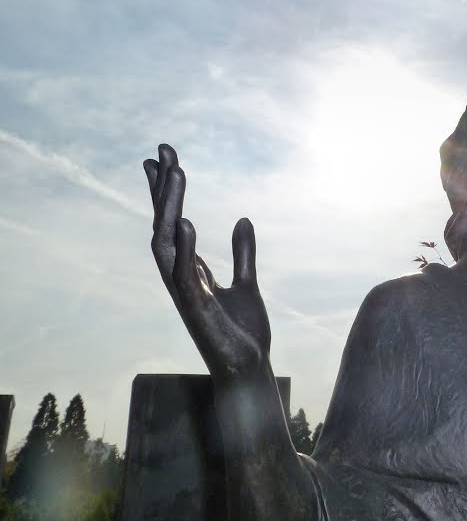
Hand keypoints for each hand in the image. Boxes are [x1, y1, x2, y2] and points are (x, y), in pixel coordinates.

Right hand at [144, 144, 270, 380]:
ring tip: (175, 172)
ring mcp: (185, 293)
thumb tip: (242, 219)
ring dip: (170, 208)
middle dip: (162, 189)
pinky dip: (184, 249)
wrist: (249, 369)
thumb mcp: (248, 284)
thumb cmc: (241, 332)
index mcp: (191, 271)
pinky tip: (187, 221)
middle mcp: (181, 278)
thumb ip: (243, 254)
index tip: (162, 159)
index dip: (166, 192)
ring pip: (168, 243)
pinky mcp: (197, 310)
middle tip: (163, 151)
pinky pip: (184, 276)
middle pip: (164, 224)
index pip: (173, 222)